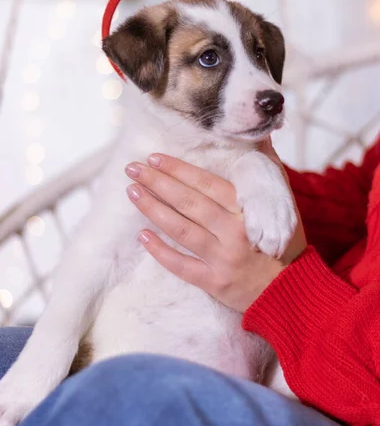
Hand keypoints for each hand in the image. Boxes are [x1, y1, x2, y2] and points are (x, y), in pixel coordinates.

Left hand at [125, 151, 306, 313]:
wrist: (292, 291)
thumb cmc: (285, 243)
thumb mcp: (284, 203)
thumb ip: (269, 169)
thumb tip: (262, 135)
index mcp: (248, 210)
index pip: (206, 184)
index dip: (178, 170)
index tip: (155, 158)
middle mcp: (234, 232)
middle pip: (188, 203)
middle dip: (157, 183)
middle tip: (132, 169)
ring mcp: (222, 259)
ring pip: (181, 230)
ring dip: (153, 209)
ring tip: (132, 192)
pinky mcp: (214, 282)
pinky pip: (181, 266)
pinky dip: (160, 251)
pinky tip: (142, 235)